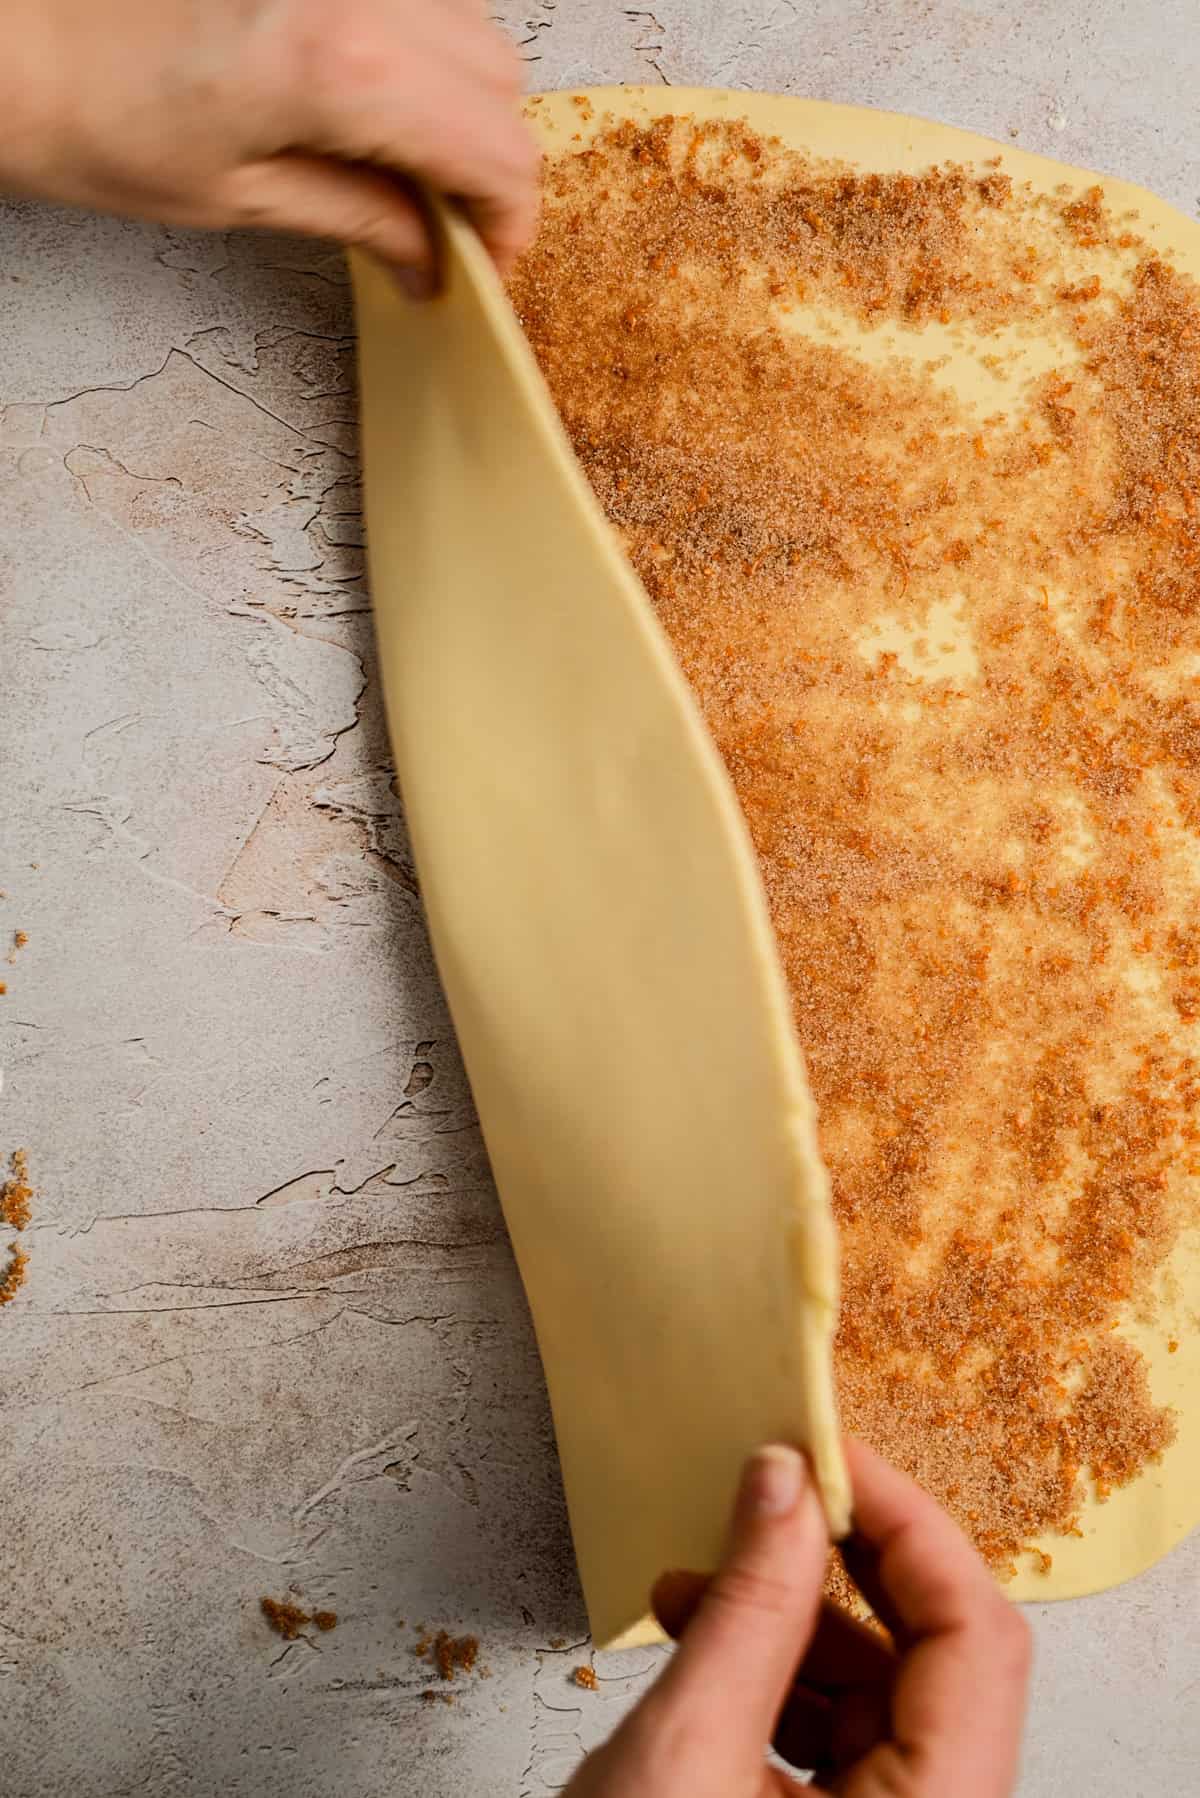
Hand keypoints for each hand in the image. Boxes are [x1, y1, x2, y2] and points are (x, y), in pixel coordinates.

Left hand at [0, 0, 536, 280]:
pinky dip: (415, 41)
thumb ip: (364, 217)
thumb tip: (432, 252)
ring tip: (394, 151)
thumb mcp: (241, 196)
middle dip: (486, 156)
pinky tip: (365, 88)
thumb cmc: (91, 111)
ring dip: (454, 93)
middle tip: (441, 216)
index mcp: (342, 62)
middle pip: (498, 74)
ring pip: (468, 19)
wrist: (10, 32)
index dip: (509, 219)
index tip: (487, 259)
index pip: (496, 147)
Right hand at [567, 1438, 1030, 1796]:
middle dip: (845, 1562)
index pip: (979, 1636)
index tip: (833, 1455)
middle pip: (937, 1658)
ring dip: (792, 1614)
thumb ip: (747, 1608)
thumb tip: (784, 1483)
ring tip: (701, 1573)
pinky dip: (773, 1670)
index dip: (911, 1526)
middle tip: (778, 1487)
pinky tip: (697, 1629)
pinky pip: (838, 1733)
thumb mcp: (684, 1756)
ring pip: (883, 1691)